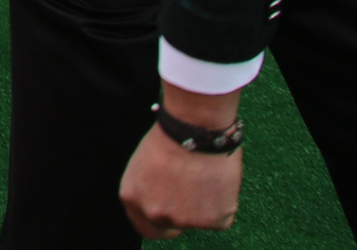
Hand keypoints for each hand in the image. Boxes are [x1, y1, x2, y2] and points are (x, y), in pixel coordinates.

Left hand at [121, 90, 242, 239]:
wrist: (196, 128)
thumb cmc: (173, 135)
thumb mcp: (145, 164)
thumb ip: (150, 188)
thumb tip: (164, 197)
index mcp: (132, 197)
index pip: (145, 226)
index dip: (159, 223)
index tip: (171, 218)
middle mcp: (154, 213)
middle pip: (170, 228)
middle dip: (182, 216)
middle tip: (195, 199)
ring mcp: (183, 220)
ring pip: (198, 220)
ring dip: (204, 204)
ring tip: (205, 175)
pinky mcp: (211, 220)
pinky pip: (221, 217)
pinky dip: (223, 202)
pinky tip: (218, 179)